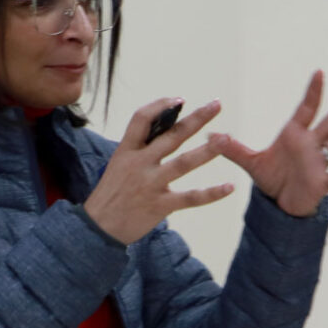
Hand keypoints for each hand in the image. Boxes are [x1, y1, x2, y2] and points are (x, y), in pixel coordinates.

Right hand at [83, 98, 235, 244]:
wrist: (98, 228)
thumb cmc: (111, 193)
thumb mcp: (118, 164)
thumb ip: (140, 148)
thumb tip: (166, 129)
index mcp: (126, 150)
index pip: (141, 119)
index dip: (161, 106)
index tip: (179, 99)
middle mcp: (139, 164)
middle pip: (171, 136)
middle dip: (195, 119)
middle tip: (216, 105)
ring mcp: (150, 184)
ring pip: (183, 163)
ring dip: (207, 150)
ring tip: (226, 139)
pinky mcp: (160, 205)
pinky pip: (190, 198)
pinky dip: (211, 193)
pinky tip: (230, 187)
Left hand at [206, 71, 327, 216]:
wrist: (281, 203)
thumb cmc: (272, 178)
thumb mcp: (251, 162)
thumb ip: (233, 149)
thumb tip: (210, 136)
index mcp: (296, 135)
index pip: (307, 109)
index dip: (314, 92)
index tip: (319, 73)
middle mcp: (312, 145)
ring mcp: (320, 163)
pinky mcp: (323, 183)